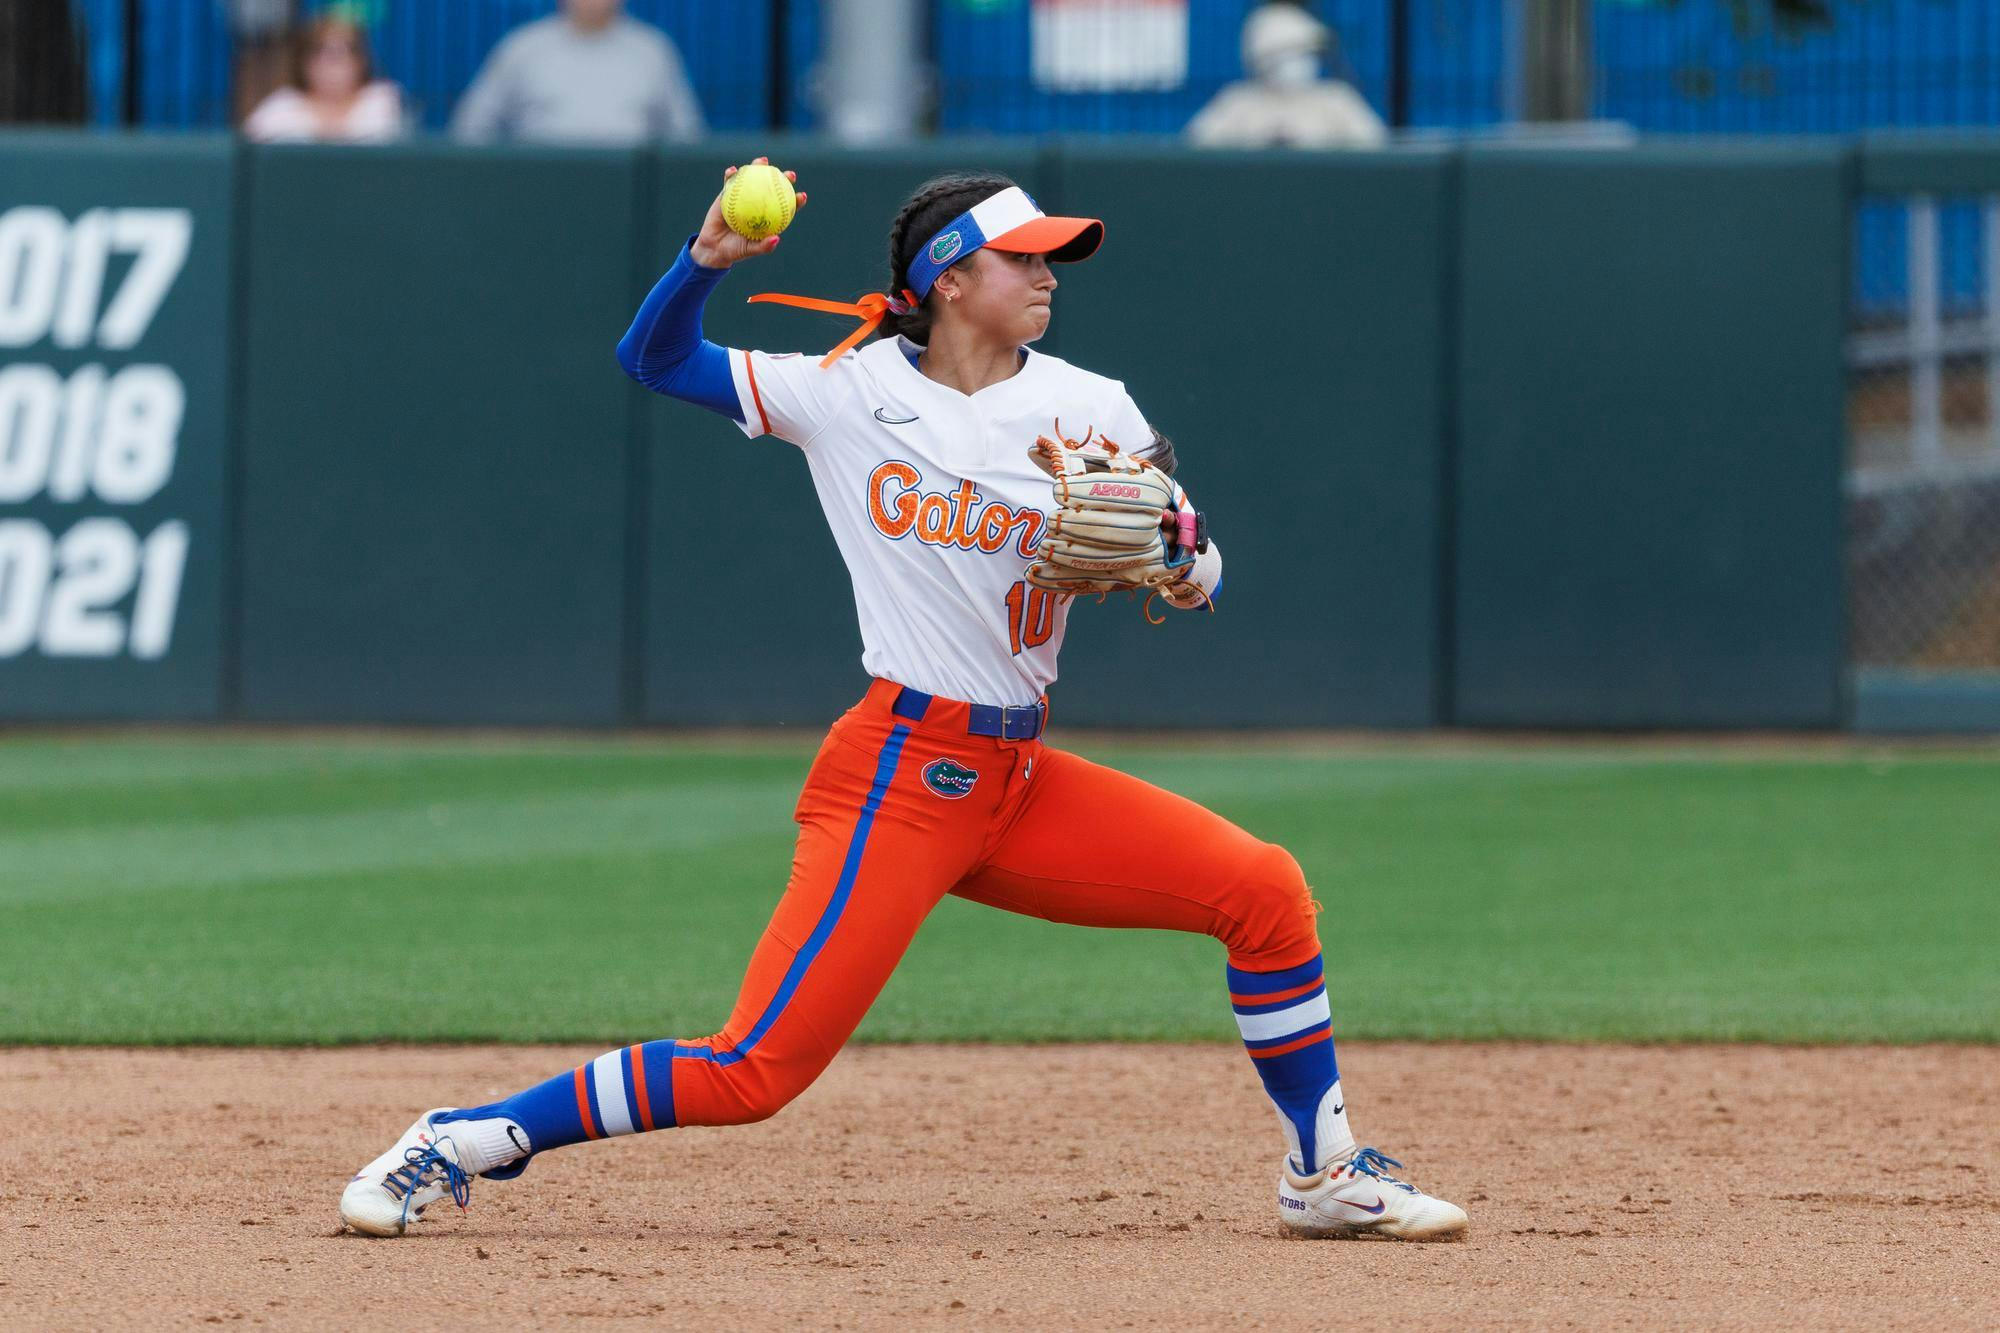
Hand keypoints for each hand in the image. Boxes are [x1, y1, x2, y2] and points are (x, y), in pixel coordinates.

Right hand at [689, 157, 806, 269]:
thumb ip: (763, 246)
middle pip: (774, 187)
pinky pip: (730, 181)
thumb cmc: (736, 250)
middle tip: (790, 175)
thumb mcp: (750, 250)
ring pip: (753, 178)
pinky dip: (731, 175)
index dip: (795, 200)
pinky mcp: (728, 193)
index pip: (785, 206)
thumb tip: (777, 239)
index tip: (802, 196)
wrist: (714, 247)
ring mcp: (744, 196)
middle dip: (785, 178)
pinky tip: (732, 170)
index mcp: (768, 216)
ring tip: (762, 161)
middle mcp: (759, 203)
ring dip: (759, 167)